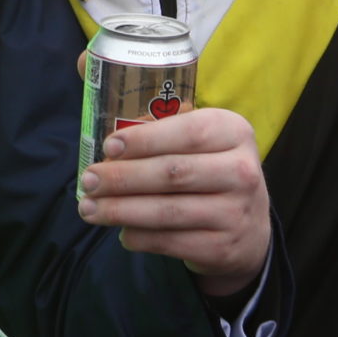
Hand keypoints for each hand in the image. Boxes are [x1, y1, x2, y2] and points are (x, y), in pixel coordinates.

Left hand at [76, 106, 270, 296]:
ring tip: (89, 208)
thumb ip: (155, 118)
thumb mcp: (199, 137)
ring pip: (167, 211)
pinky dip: (139, 237)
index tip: (109, 146)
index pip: (189, 132)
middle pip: (173, 173)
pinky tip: (121, 231)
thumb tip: (90, 88)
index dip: (145, 139)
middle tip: (89, 180)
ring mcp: (234, 213)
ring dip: (121, 210)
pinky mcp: (222, 248)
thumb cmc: (208, 169)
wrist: (249, 228)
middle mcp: (241, 171)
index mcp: (234, 132)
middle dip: (123, 178)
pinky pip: (170, 242)